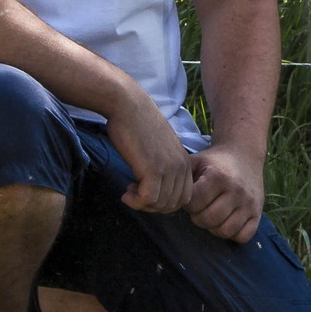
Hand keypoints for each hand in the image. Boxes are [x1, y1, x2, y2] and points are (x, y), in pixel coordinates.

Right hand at [105, 85, 193, 214]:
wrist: (127, 104)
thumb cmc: (136, 125)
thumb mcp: (158, 148)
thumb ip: (163, 166)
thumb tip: (156, 189)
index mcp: (184, 161)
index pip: (184, 198)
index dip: (163, 202)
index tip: (145, 193)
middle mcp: (181, 165)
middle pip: (173, 205)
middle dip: (153, 206)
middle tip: (135, 195)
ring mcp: (169, 168)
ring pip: (161, 205)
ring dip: (142, 204)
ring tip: (129, 191)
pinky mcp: (154, 168)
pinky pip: (149, 199)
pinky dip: (136, 201)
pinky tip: (126, 192)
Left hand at [185, 141, 265, 242]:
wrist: (244, 154)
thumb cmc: (214, 162)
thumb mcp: (196, 162)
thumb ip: (179, 177)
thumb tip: (161, 196)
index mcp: (219, 177)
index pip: (195, 204)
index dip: (188, 204)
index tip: (192, 198)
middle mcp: (237, 190)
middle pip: (208, 220)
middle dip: (198, 217)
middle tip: (201, 208)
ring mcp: (249, 203)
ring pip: (225, 231)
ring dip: (214, 227)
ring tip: (212, 214)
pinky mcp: (258, 213)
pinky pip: (243, 236)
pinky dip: (232, 234)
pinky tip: (227, 221)